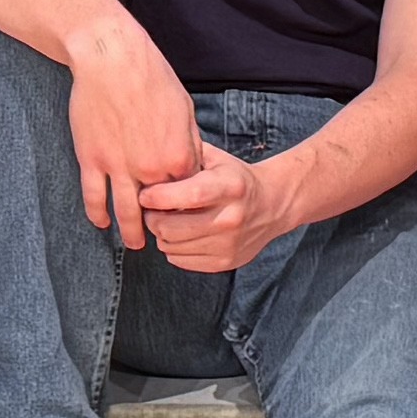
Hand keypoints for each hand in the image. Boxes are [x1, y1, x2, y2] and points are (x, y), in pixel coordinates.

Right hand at [65, 39, 205, 246]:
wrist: (112, 60)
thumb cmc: (152, 77)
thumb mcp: (185, 109)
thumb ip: (189, 143)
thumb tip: (192, 166)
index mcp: (178, 157)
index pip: (186, 194)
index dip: (185, 206)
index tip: (183, 215)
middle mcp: (150, 170)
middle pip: (158, 210)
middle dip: (161, 227)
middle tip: (160, 238)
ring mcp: (118, 168)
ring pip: (124, 212)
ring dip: (130, 232)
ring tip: (134, 245)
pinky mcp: (91, 160)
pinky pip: (93, 196)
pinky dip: (97, 214)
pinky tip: (100, 223)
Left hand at [139, 144, 295, 275]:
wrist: (272, 206)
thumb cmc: (235, 178)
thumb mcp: (217, 158)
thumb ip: (186, 154)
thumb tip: (150, 156)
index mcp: (230, 187)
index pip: (188, 195)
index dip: (159, 196)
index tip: (145, 194)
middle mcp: (232, 218)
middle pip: (171, 227)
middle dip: (151, 217)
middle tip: (151, 208)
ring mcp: (229, 244)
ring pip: (170, 246)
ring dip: (161, 234)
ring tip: (167, 220)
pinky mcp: (225, 263)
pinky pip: (179, 260)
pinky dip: (172, 248)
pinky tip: (181, 234)